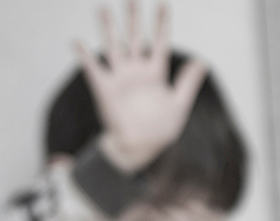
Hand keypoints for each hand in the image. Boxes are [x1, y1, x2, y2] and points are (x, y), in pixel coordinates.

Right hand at [74, 0, 207, 174]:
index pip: (160, 43)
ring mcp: (120, 78)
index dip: (162, 24)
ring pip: (114, 47)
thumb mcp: (179, 104)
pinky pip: (93, 69)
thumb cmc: (160, 130)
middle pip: (135, 39)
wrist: (139, 147)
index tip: (163, 4)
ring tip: (103, 9)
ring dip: (108, 29)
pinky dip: (85, 56)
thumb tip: (202, 60)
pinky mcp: (105, 89)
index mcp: (155, 73)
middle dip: (134, 19)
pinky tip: (77, 42)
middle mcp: (137, 71)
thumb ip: (189, 82)